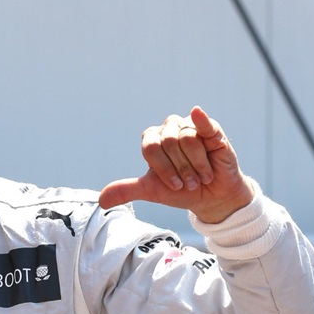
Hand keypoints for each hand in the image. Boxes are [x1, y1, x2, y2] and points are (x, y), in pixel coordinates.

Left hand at [99, 106, 253, 223]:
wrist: (211, 197)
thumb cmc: (181, 190)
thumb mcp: (151, 191)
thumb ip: (127, 190)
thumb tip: (102, 200)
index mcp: (152, 140)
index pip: (150, 148)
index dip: (163, 169)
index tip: (174, 186)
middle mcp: (169, 129)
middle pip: (168, 143)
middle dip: (180, 169)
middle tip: (190, 183)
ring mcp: (190, 127)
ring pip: (187, 139)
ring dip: (196, 164)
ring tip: (202, 176)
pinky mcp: (212, 130)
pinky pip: (204, 123)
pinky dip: (200, 119)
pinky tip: (197, 114)